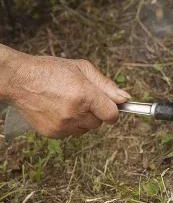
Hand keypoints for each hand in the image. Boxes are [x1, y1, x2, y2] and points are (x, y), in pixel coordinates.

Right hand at [1, 50, 129, 137]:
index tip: (110, 107)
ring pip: (85, 129)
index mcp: (85, 96)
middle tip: (83, 98)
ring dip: (83, 119)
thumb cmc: (50, 70)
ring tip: (69, 103)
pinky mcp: (52, 133)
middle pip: (99, 122)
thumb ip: (106, 85)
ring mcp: (62, 125)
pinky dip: (69, 124)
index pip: (112, 115)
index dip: (113, 111)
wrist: (19, 79)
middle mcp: (74, 113)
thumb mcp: (82, 68)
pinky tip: (59, 110)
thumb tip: (124, 98)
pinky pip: (71, 133)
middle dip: (96, 112)